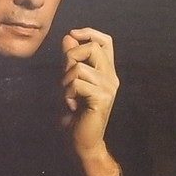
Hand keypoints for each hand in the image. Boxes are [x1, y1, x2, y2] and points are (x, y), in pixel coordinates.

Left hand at [61, 27, 120, 175]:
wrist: (81, 142)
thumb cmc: (74, 114)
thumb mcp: (68, 82)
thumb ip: (70, 60)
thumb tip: (69, 36)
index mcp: (106, 72)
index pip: (105, 42)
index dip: (90, 32)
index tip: (72, 34)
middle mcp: (111, 77)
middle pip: (92, 48)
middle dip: (71, 57)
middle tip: (66, 77)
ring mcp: (109, 87)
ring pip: (79, 68)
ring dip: (65, 82)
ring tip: (68, 97)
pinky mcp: (103, 98)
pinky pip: (77, 83)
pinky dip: (67, 93)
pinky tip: (71, 105)